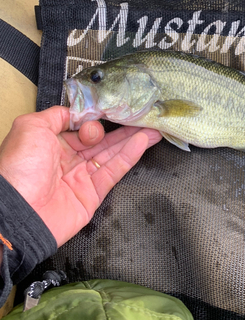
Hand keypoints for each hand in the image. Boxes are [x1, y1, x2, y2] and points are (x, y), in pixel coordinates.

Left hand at [0, 106, 161, 246]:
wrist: (17, 212)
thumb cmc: (18, 168)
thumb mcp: (31, 127)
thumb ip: (57, 115)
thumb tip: (77, 112)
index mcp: (52, 144)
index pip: (82, 127)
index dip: (98, 118)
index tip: (113, 107)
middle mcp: (68, 160)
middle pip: (102, 140)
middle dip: (123, 128)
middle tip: (142, 117)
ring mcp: (81, 177)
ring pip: (112, 154)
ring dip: (132, 140)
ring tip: (151, 128)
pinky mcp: (92, 195)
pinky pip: (114, 172)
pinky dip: (129, 157)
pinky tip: (141, 142)